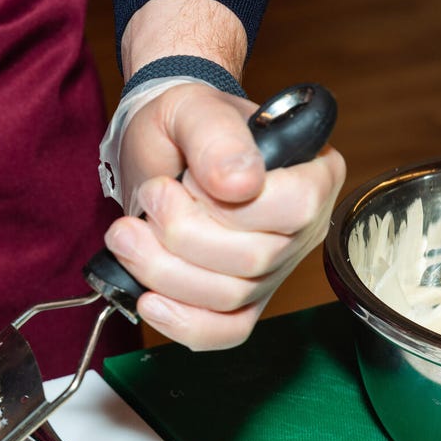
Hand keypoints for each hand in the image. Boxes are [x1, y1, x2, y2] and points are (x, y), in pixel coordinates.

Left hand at [106, 83, 345, 349]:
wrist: (160, 148)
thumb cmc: (184, 124)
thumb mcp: (193, 108)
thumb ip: (217, 136)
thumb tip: (241, 183)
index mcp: (313, 174)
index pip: (294, 206)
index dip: (230, 204)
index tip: (186, 179)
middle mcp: (302, 229)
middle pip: (256, 259)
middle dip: (183, 235)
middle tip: (147, 200)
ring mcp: (272, 270)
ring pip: (230, 297)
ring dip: (164, 271)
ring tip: (126, 235)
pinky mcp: (240, 302)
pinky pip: (224, 332)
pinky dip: (183, 323)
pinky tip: (149, 300)